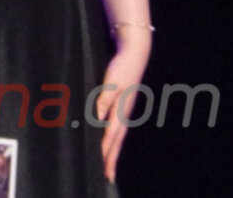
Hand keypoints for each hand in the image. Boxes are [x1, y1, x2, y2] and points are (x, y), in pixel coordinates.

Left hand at [95, 35, 150, 180]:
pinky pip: (118, 128)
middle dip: (111, 158)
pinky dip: (114, 139)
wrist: (135, 55)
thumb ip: (104, 99)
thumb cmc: (121, 68)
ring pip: (118, 136)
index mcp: (121, 110)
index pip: (111, 136)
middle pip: (117, 141)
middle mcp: (124, 113)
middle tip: (108, 177)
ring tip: (109, 166)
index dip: (106, 151)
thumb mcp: (112, 82)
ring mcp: (125, 110)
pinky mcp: (124, 106)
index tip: (103, 167)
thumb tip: (98, 118)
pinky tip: (110, 143)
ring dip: (113, 151)